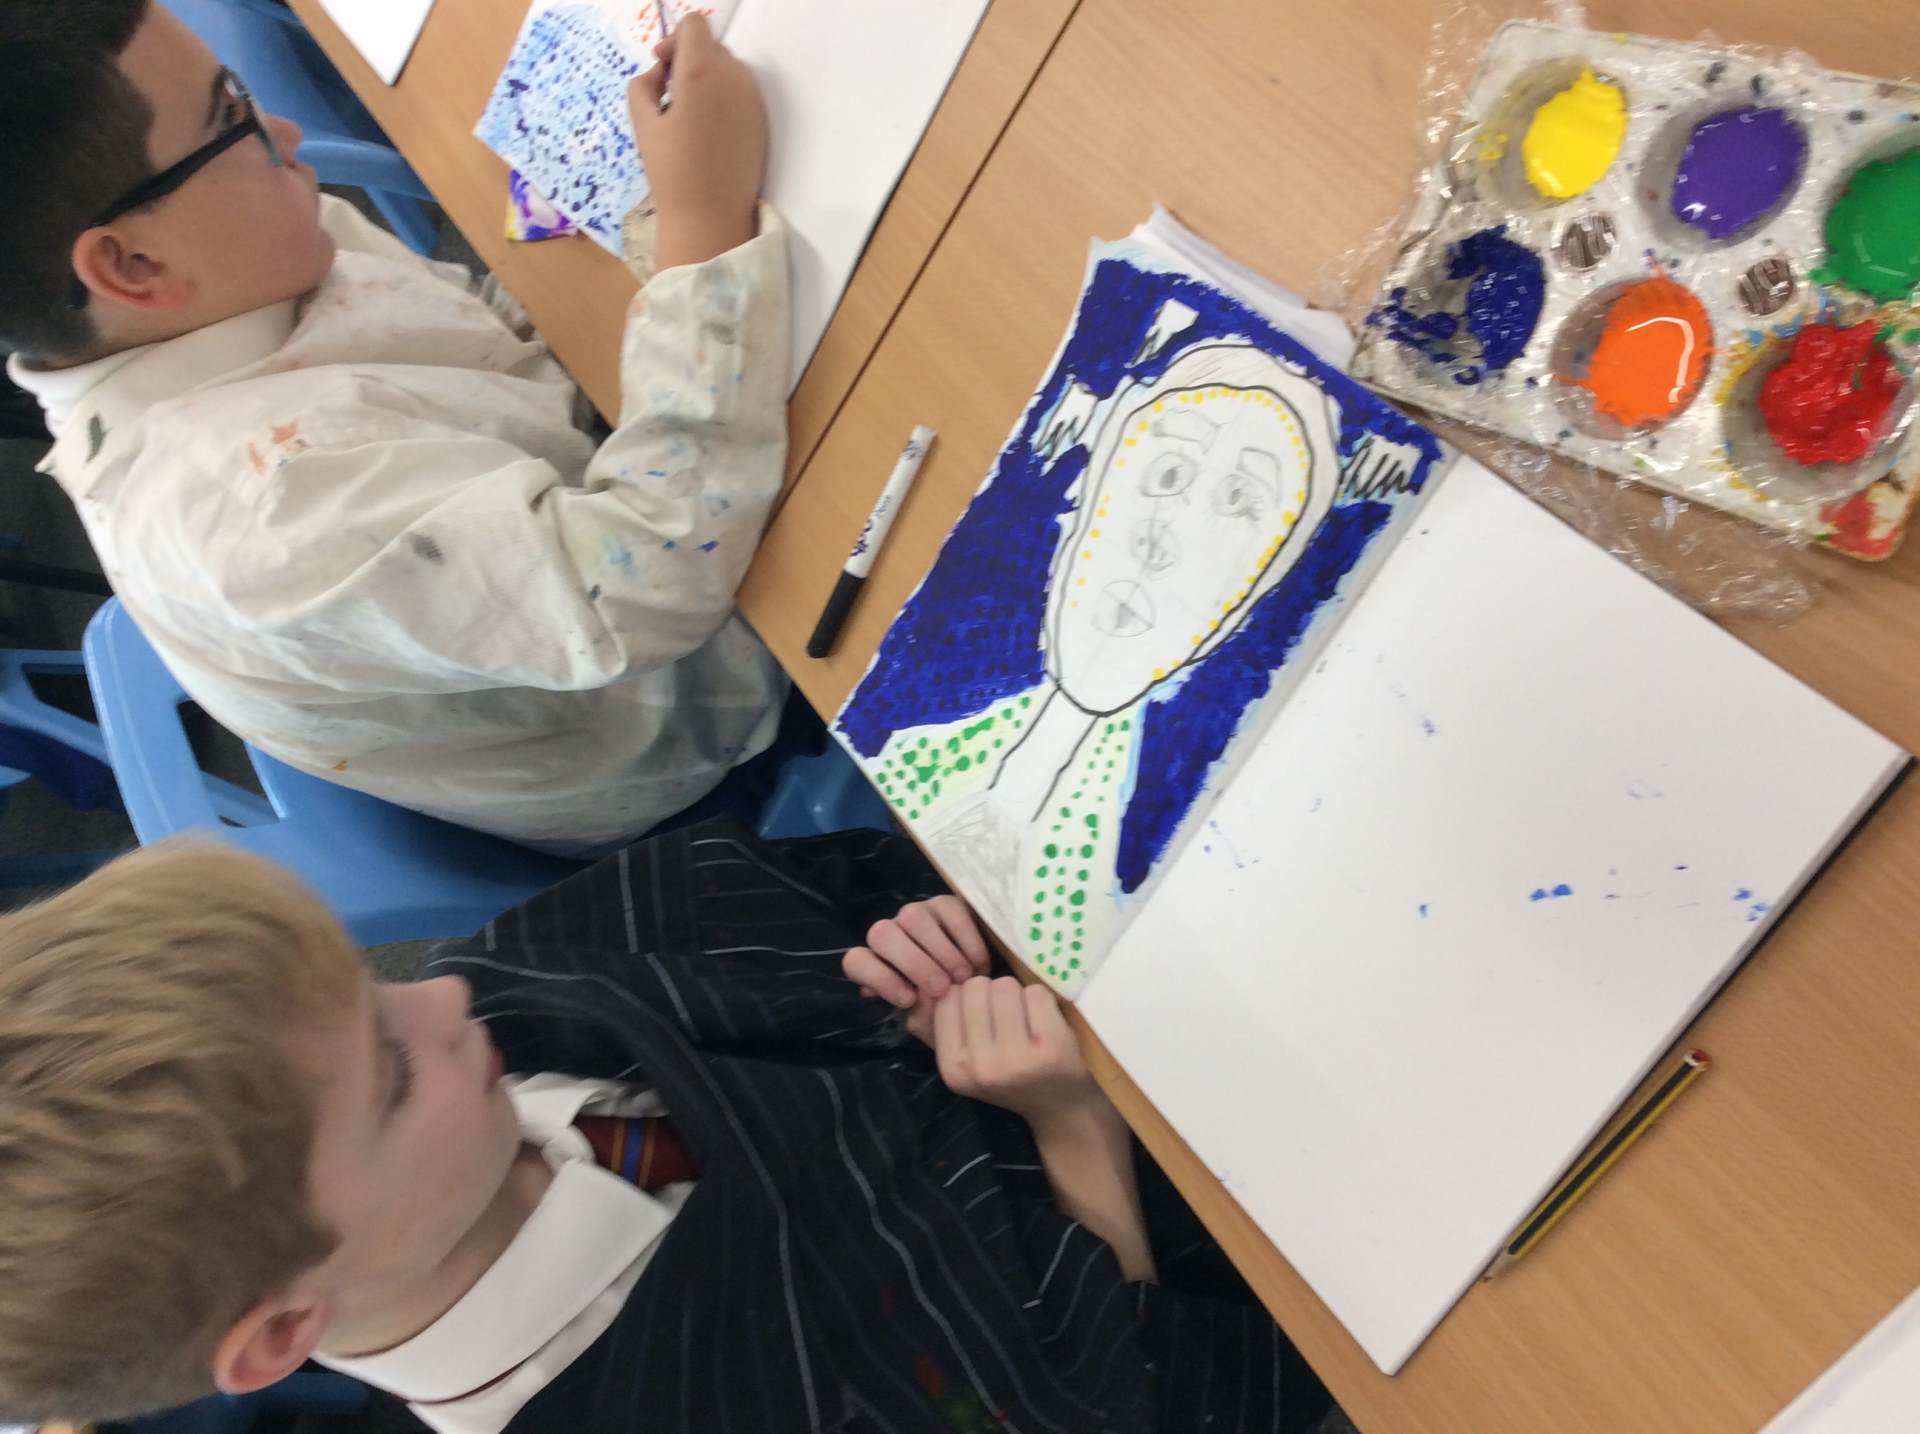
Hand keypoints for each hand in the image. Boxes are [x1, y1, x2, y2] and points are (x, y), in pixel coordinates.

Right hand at [628, 14, 767, 268]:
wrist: (710, 217)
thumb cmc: (670, 171)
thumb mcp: (641, 121)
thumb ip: (644, 81)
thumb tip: (663, 70)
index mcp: (701, 73)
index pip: (695, 24)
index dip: (674, 39)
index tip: (663, 66)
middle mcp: (734, 78)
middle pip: (712, 45)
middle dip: (689, 59)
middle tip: (671, 94)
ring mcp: (754, 99)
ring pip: (729, 67)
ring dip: (708, 78)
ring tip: (689, 114)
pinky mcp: (763, 120)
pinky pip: (742, 91)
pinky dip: (725, 97)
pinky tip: (710, 130)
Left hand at [843, 896, 989, 1040]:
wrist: (983, 992)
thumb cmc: (950, 1009)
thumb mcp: (931, 1021)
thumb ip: (920, 1016)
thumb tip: (916, 999)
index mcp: (877, 964)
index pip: (856, 962)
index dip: (879, 979)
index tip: (908, 1000)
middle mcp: (891, 934)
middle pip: (881, 935)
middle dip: (912, 963)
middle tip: (941, 988)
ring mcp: (916, 915)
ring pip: (913, 918)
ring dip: (941, 951)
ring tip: (964, 978)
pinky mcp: (946, 904)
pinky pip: (951, 914)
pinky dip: (967, 941)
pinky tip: (979, 965)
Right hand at [931, 976, 1102, 1133]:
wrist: (1059, 1107)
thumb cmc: (1010, 1075)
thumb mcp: (966, 1060)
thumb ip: (935, 1028)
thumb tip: (918, 991)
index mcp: (952, 1069)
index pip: (947, 998)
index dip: (968, 999)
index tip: (983, 1018)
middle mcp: (980, 1066)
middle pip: (976, 987)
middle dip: (992, 995)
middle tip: (1008, 1021)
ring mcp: (1016, 1059)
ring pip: (1006, 985)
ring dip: (1018, 996)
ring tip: (1026, 1023)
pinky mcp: (1050, 1048)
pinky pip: (1036, 993)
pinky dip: (1043, 1002)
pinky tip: (1046, 1026)